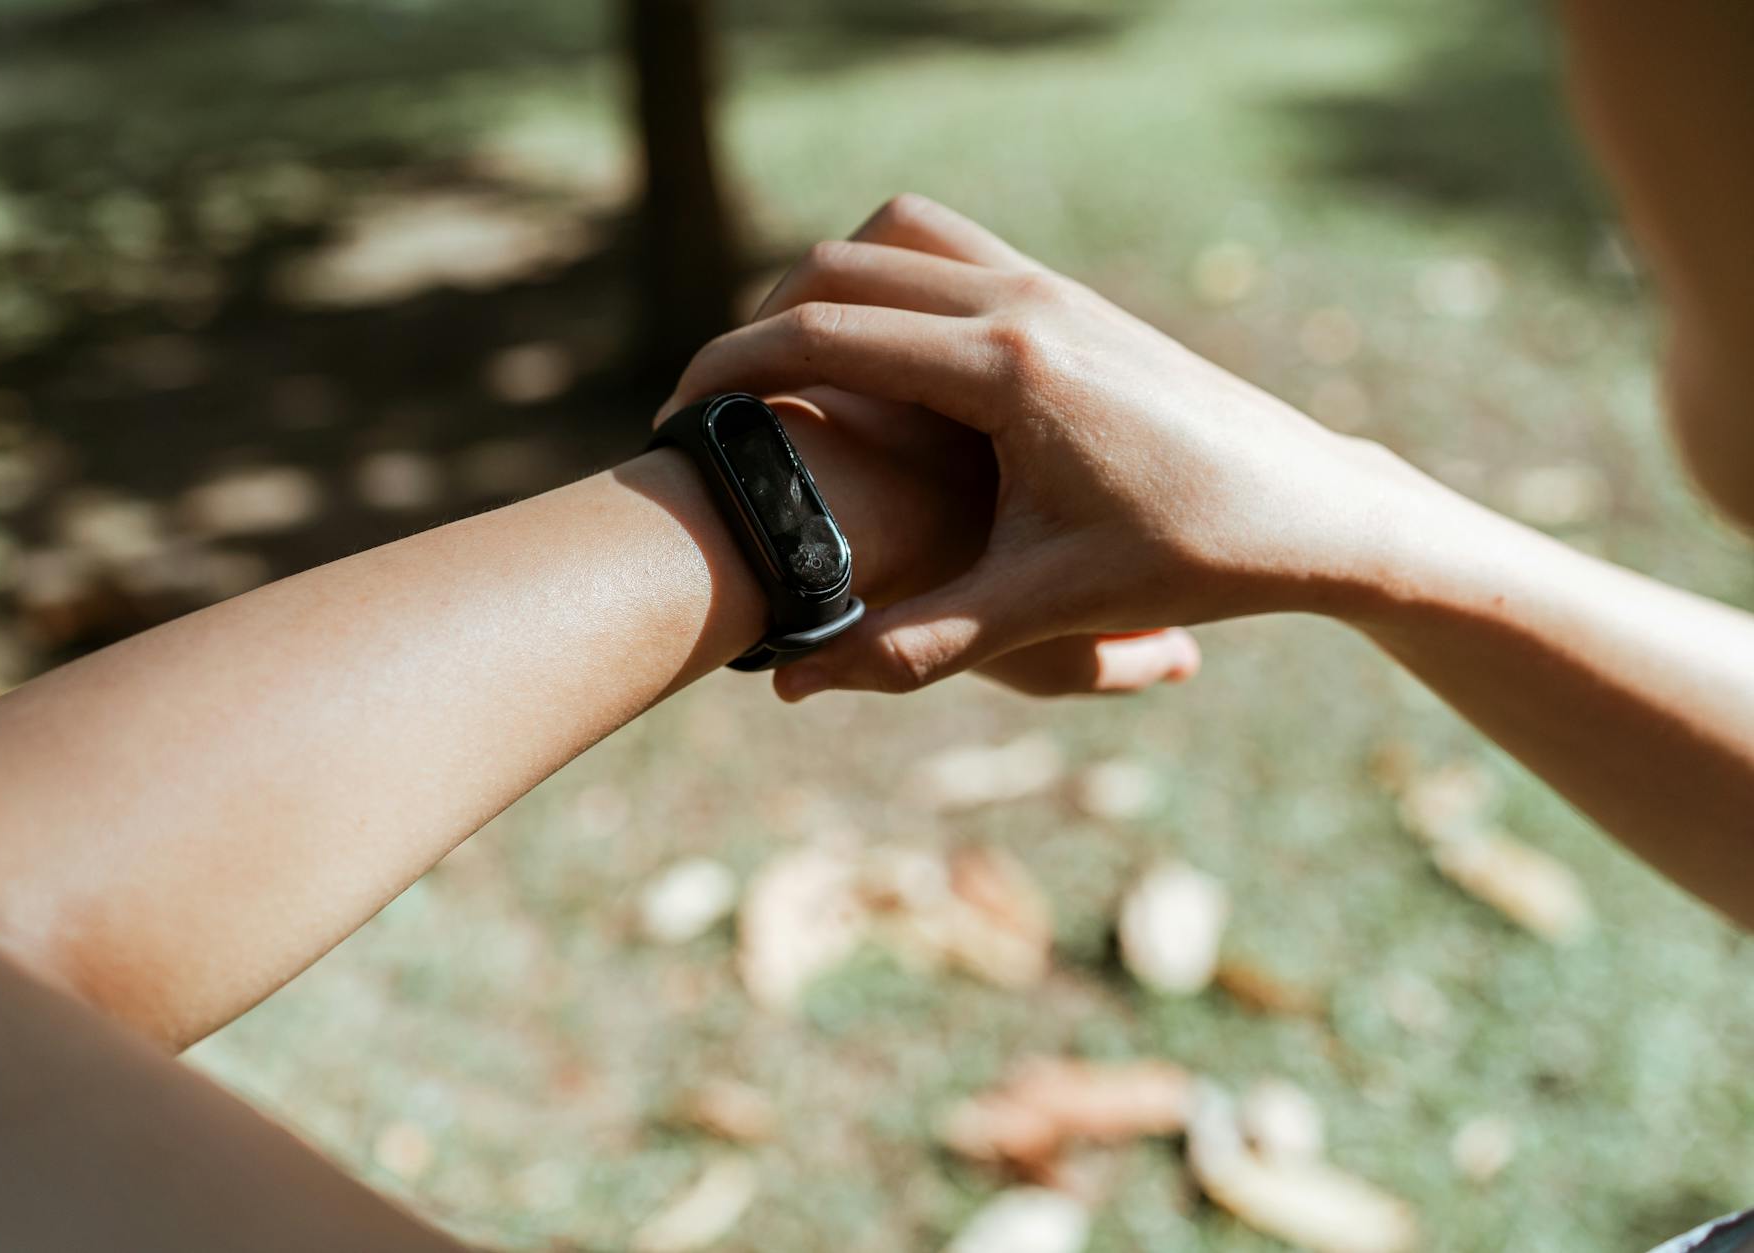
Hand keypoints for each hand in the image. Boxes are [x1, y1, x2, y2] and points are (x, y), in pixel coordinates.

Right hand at [662, 195, 1414, 696]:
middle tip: (719, 406)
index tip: (676, 414)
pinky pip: (950, 248)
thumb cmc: (1197, 554)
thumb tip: (799, 682)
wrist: (1319, 501)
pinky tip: (891, 370)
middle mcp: (1025, 304)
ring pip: (899, 235)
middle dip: (760, 327)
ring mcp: (1053, 286)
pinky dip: (894, 281)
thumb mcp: (1050, 608)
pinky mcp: (1072, 295)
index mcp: (1008, 369)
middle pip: (842, 268)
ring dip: (831, 286)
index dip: (730, 372)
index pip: (824, 336)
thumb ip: (918, 644)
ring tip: (795, 378)